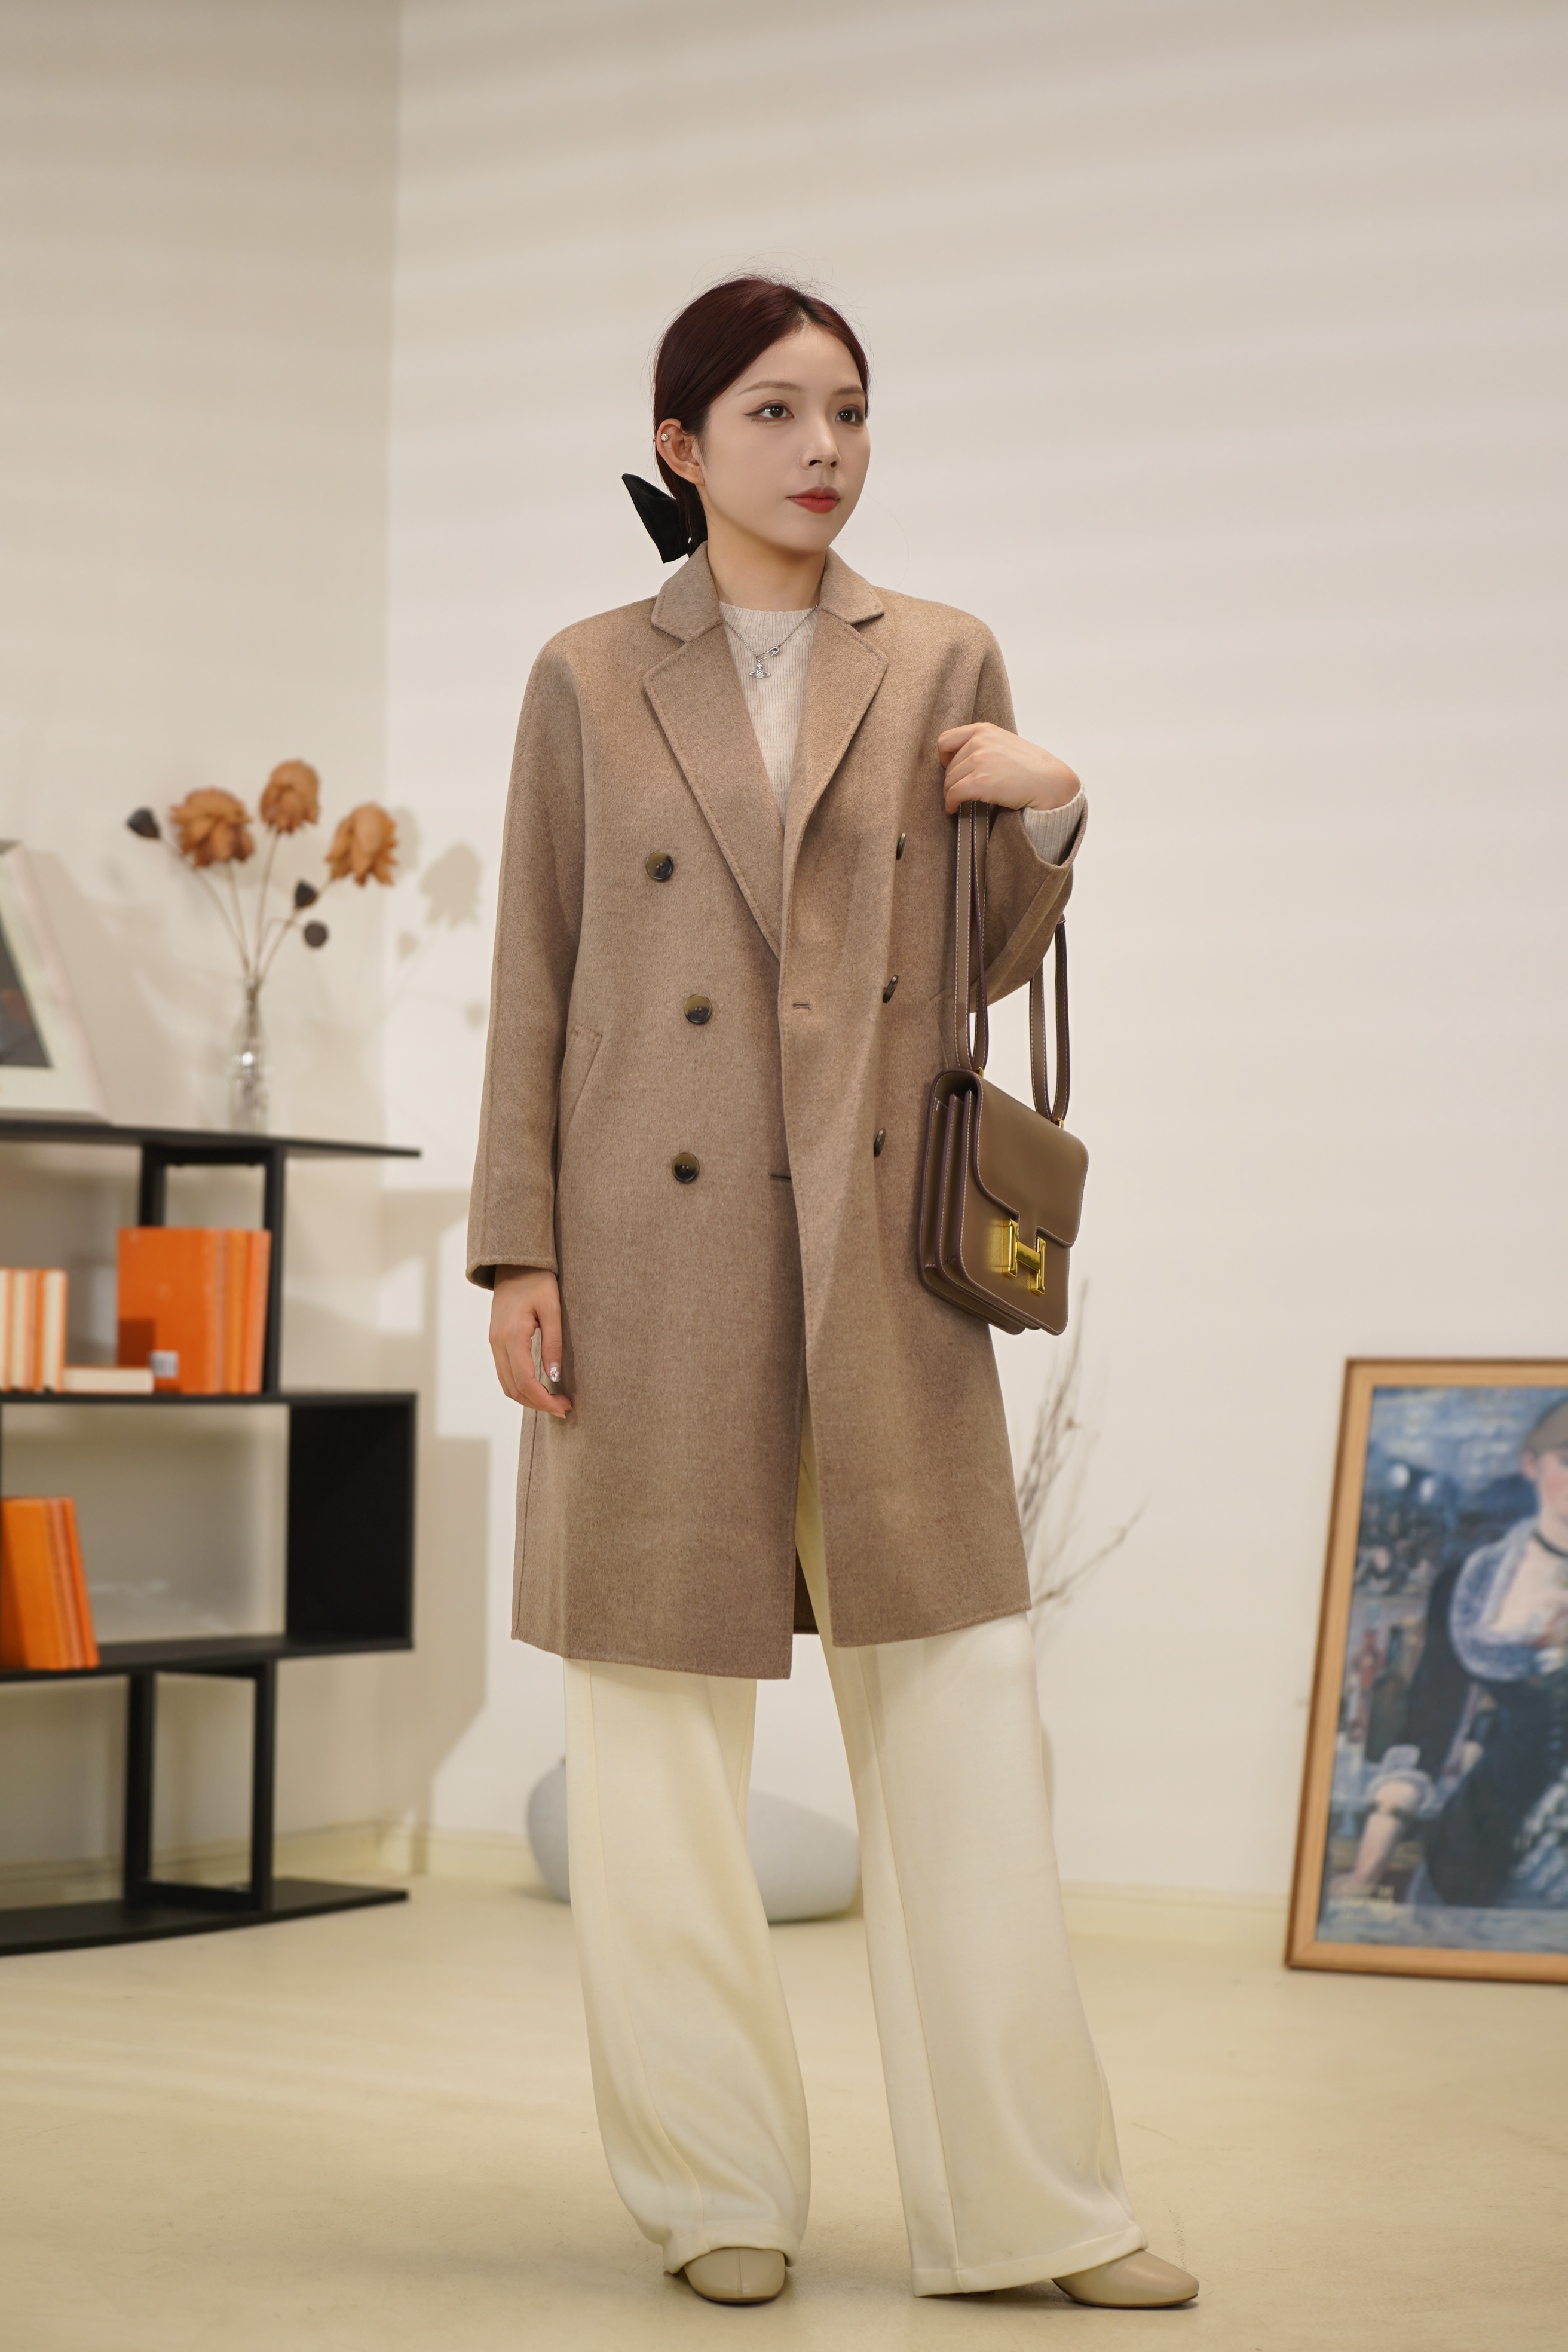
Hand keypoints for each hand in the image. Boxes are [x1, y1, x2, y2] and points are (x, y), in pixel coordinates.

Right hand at [489, 1266, 571, 1416]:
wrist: (515, 1264)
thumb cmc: (537, 1281)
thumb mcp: (552, 1309)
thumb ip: (553, 1343)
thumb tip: (554, 1376)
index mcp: (512, 1336)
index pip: (525, 1381)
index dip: (544, 1401)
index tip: (564, 1408)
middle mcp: (498, 1343)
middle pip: (514, 1389)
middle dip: (538, 1404)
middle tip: (564, 1408)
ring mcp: (494, 1343)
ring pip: (507, 1384)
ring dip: (529, 1398)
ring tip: (554, 1401)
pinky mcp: (496, 1341)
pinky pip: (505, 1373)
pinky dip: (520, 1387)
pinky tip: (539, 1387)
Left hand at [938, 722, 1079, 814]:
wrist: (1049, 782)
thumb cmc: (1031, 767)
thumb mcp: (1004, 743)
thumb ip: (983, 745)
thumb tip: (960, 760)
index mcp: (984, 730)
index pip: (945, 740)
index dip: (944, 758)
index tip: (950, 768)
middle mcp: (979, 742)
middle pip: (948, 766)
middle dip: (952, 781)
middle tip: (960, 791)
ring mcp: (980, 760)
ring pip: (949, 781)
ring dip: (951, 794)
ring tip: (958, 802)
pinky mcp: (980, 781)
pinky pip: (953, 794)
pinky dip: (951, 804)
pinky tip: (954, 809)